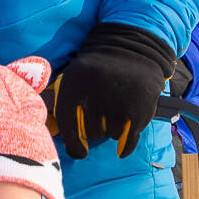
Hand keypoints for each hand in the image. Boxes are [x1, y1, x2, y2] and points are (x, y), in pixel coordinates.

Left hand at [48, 23, 175, 159]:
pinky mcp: (140, 107)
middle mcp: (95, 92)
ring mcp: (118, 101)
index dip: (73, 145)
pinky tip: (124, 141)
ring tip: (117, 111)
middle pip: (92, 133)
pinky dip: (127, 142)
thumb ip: (59, 105)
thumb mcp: (72, 78)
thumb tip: (58, 138)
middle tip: (104, 114)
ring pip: (112, 135)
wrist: (132, 47)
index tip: (80, 152)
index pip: (68, 127)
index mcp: (73, 85)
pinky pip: (131, 137)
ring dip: (114, 129)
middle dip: (97, 129)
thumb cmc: (97, 71)